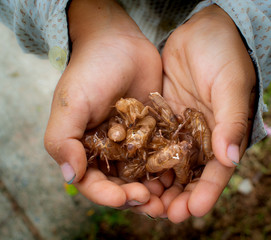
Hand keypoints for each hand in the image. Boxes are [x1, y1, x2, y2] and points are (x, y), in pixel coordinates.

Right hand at [44, 0, 163, 210]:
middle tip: (154, 204)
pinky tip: (179, 176)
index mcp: (84, 148)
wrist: (120, 43)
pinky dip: (168, 169)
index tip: (126, 198)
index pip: (93, 182)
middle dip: (135, 198)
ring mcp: (132, 142)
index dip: (108, 195)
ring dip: (155, 190)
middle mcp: (108, 150)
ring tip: (170, 198)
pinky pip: (160, 156)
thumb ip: (62, 139)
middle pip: (121, 185)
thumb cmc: (91, 71)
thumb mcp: (71, 103)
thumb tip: (69, 176)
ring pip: (143, 176)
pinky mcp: (153, 132)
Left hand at [144, 5, 255, 221]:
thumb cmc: (224, 55)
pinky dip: (146, 160)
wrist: (201, 31)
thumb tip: (231, 159)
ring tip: (145, 201)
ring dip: (160, 184)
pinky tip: (134, 173)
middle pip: (191, 175)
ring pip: (170, 164)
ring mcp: (181, 128)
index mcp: (224, 134)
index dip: (206, 193)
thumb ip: (231, 121)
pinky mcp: (163, 118)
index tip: (193, 211)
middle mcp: (202, 136)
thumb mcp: (231, 85)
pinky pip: (154, 143)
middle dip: (179, 196)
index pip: (217, 171)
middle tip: (164, 214)